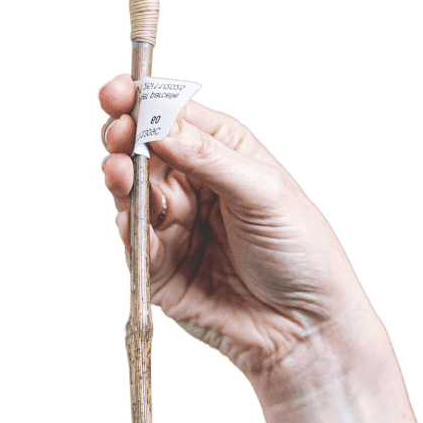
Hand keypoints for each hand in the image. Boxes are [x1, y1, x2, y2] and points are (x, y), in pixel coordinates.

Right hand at [98, 76, 375, 390]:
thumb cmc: (300, 252)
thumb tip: (158, 123)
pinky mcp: (160, 269)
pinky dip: (128, 230)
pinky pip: (134, 243)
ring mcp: (175, 226)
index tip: (118, 93)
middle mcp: (194, 185)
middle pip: (142, 151)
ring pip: (131, 194)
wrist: (306, 329)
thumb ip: (208, 158)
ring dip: (121, 181)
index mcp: (223, 153)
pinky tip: (129, 220)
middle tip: (116, 135)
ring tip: (119, 174)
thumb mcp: (262, 192)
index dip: (142, 101)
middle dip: (124, 139)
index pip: (173, 116)